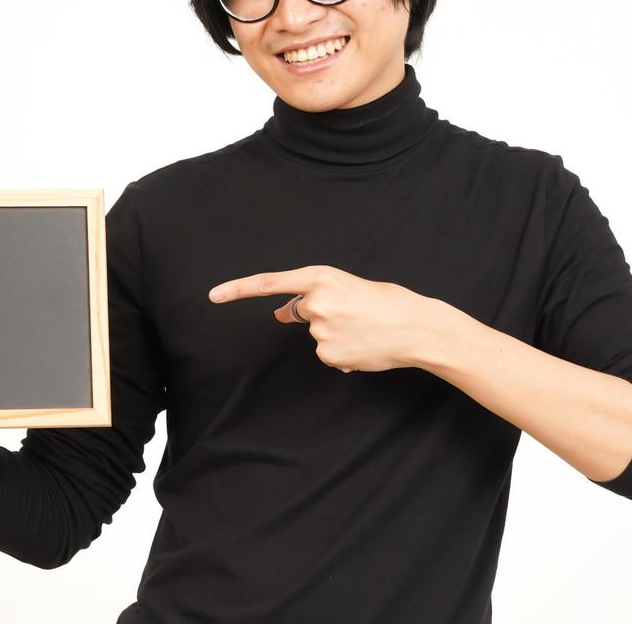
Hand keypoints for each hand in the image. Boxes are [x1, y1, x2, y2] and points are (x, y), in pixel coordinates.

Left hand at [207, 264, 439, 372]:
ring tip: (365, 329)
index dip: (238, 289)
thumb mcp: (347, 288)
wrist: (417, 328)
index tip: (214, 295)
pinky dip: (342, 352)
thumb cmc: (387, 303)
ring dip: (335, 334)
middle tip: (356, 314)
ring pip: (316, 335)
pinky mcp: (329, 353)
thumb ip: (311, 297)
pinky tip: (364, 346)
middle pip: (302, 312)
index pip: (269, 282)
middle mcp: (316, 301)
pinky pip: (327, 354)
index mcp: (321, 276)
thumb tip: (279, 314)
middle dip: (321, 315)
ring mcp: (321, 330)